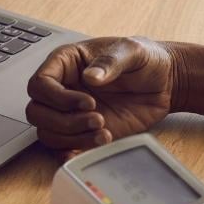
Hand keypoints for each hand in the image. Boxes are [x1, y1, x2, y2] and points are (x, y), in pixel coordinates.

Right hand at [26, 36, 180, 152]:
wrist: (166, 83)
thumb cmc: (146, 60)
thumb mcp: (133, 50)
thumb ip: (111, 61)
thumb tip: (90, 77)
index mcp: (66, 63)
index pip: (40, 83)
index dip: (58, 97)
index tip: (89, 102)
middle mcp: (63, 89)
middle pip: (37, 112)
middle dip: (65, 121)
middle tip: (98, 119)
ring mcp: (71, 113)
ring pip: (48, 133)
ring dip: (73, 138)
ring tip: (104, 132)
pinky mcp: (83, 132)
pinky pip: (63, 147)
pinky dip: (71, 152)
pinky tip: (92, 146)